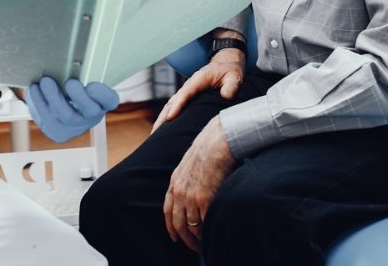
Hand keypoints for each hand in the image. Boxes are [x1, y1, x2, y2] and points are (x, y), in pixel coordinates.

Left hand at [25, 77, 119, 142]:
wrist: (59, 112)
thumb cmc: (71, 89)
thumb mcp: (81, 79)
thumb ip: (81, 72)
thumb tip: (71, 57)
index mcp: (102, 102)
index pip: (109, 100)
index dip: (103, 95)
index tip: (92, 85)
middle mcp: (91, 116)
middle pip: (91, 111)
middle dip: (80, 97)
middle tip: (71, 83)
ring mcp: (74, 126)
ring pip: (66, 115)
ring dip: (54, 96)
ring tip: (46, 81)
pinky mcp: (58, 131)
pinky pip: (48, 118)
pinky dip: (40, 101)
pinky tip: (35, 88)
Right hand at [153, 49, 243, 131]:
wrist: (226, 63)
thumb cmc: (229, 71)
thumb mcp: (234, 77)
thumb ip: (231, 86)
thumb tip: (226, 96)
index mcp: (198, 80)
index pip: (185, 93)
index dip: (177, 105)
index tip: (170, 118)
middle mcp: (189, 85)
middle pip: (172, 101)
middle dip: (163, 117)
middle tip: (156, 133)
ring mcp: (187, 91)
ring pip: (170, 105)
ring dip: (162, 119)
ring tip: (155, 135)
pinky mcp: (188, 97)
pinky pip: (174, 107)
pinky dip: (167, 117)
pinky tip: (163, 129)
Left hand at [163, 117, 236, 252]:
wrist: (219, 140)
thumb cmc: (209, 148)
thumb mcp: (190, 162)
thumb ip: (188, 177)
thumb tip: (194, 189)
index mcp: (175, 181)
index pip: (168, 210)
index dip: (170, 226)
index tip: (176, 237)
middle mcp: (180, 191)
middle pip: (177, 223)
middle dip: (184, 239)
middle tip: (192, 248)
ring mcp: (191, 196)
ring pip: (190, 227)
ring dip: (196, 240)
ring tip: (203, 246)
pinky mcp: (204, 199)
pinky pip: (202, 223)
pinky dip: (205, 233)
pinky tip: (210, 236)